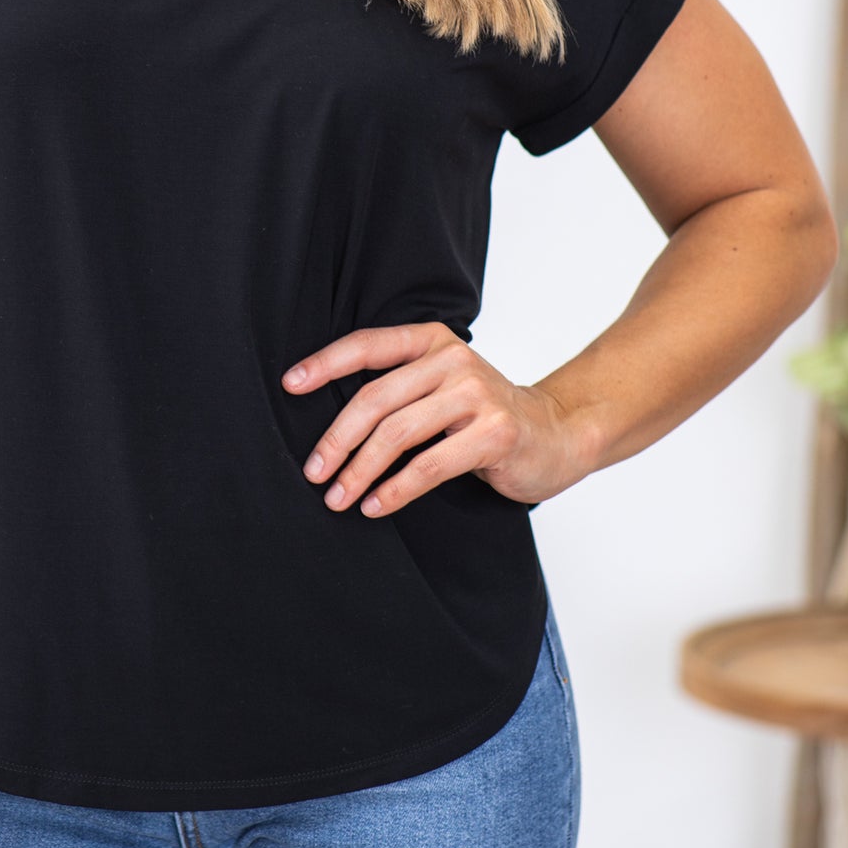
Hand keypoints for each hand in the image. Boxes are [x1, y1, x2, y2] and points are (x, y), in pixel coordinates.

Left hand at [283, 321, 592, 515]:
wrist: (557, 433)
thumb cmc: (485, 414)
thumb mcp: (442, 385)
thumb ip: (399, 388)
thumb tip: (329, 422)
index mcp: (433, 341)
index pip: (367, 345)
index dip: (325, 364)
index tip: (290, 386)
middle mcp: (453, 360)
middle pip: (375, 398)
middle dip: (337, 439)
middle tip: (313, 470)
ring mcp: (476, 394)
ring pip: (397, 433)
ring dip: (360, 470)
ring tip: (337, 497)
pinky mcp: (495, 432)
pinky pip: (429, 465)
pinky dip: (396, 490)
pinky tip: (376, 506)